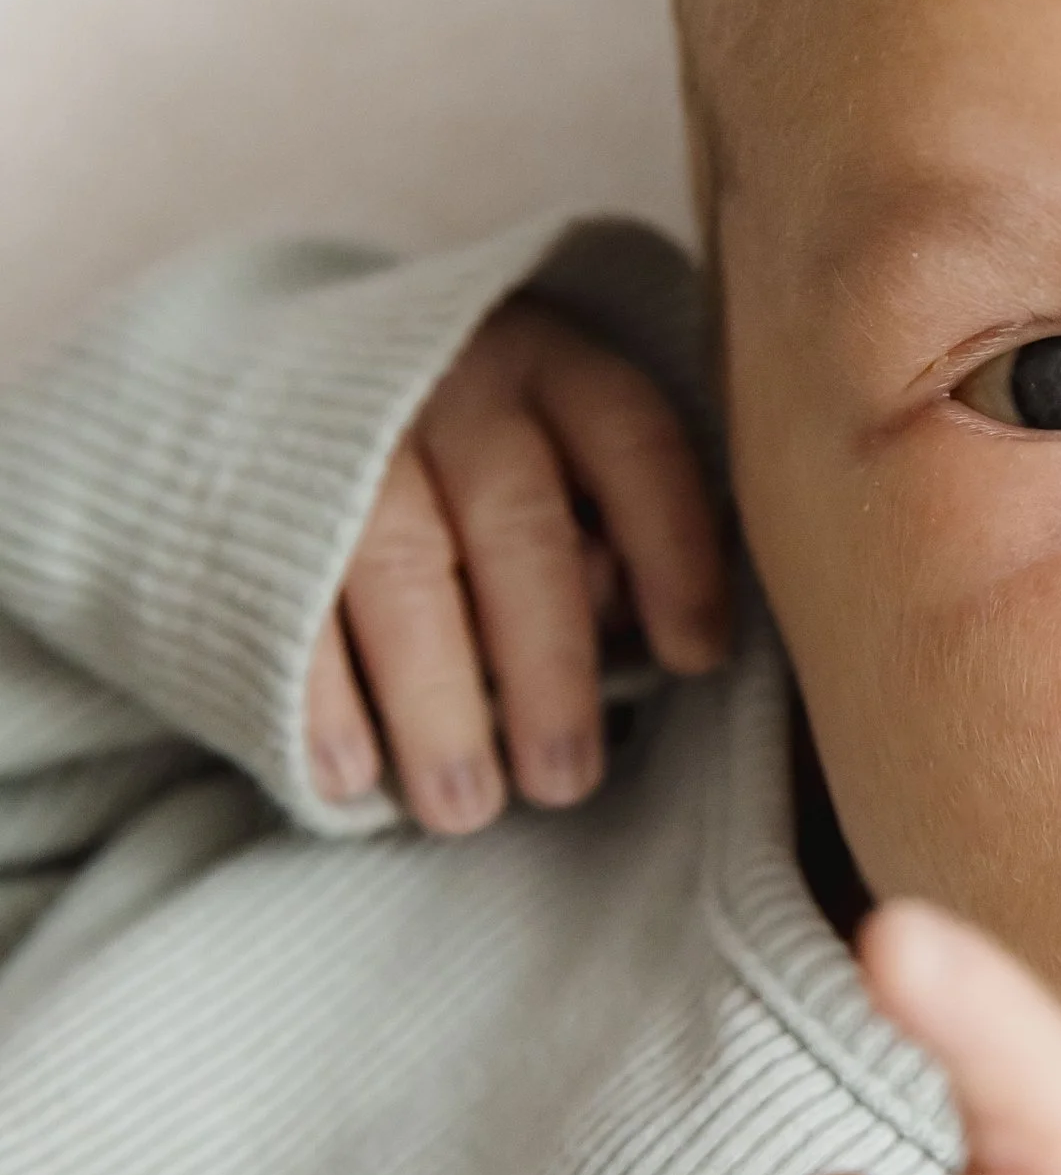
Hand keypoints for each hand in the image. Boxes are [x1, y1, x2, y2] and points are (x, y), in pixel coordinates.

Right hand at [308, 300, 729, 833]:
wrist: (262, 378)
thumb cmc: (459, 454)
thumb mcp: (547, 444)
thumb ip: (599, 527)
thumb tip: (629, 628)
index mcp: (548, 368)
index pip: (635, 445)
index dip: (674, 552)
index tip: (695, 657)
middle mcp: (449, 386)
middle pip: (515, 527)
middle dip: (546, 665)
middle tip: (564, 782)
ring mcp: (342, 438)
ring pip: (398, 571)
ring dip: (435, 703)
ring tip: (465, 806)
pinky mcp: (252, 497)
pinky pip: (287, 603)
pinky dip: (321, 700)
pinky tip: (352, 776)